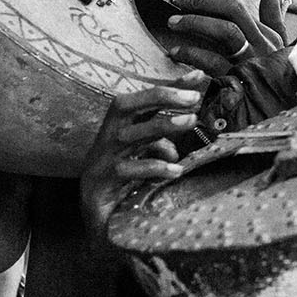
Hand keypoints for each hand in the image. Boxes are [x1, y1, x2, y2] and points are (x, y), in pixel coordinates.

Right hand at [78, 74, 207, 239]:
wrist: (99, 221)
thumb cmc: (125, 181)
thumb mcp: (147, 154)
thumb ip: (163, 139)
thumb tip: (185, 126)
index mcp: (120, 127)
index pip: (142, 99)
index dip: (168, 86)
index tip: (197, 76)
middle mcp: (107, 138)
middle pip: (126, 106)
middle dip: (159, 96)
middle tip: (192, 98)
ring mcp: (102, 159)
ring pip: (128, 134)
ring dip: (162, 125)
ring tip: (191, 121)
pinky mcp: (101, 182)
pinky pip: (127, 169)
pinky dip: (154, 167)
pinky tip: (176, 170)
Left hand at [167, 0, 286, 76]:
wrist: (277, 113)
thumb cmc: (273, 81)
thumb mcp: (278, 50)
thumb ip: (273, 21)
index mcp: (265, 35)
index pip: (235, 5)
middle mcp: (260, 44)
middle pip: (233, 12)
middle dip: (202, 1)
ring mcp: (251, 62)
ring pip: (227, 32)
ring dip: (197, 22)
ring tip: (172, 22)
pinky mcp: (238, 81)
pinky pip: (214, 63)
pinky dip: (192, 54)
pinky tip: (175, 52)